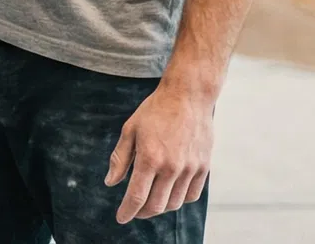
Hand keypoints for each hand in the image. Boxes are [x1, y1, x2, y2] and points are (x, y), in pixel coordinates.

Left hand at [106, 82, 213, 223]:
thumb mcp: (130, 129)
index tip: (121, 218)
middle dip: (142, 212)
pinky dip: (179, 200)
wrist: (188, 96)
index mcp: (150, 157)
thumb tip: (110, 183)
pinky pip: (191, 195)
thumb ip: (120, 158)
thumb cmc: (155, 110)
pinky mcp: (203, 167)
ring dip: (160, 207)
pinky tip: (170, 194)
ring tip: (150, 202)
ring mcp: (190, 168)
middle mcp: (171, 167)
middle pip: (156, 205)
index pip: (136, 196)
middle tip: (134, 211)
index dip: (127, 211)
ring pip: (174, 203)